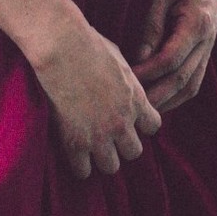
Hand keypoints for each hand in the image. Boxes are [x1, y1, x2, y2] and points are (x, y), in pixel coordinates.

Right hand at [30, 13, 161, 178]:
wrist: (63, 47)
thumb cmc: (88, 43)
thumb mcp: (118, 57)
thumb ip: (126, 78)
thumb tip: (125, 80)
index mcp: (136, 100)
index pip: (153, 126)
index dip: (141, 124)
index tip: (128, 118)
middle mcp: (122, 122)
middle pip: (134, 152)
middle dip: (122, 144)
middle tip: (108, 134)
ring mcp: (99, 135)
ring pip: (111, 166)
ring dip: (102, 157)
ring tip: (90, 146)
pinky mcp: (75, 142)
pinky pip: (83, 171)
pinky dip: (79, 165)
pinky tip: (73, 153)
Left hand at [132, 0, 216, 112]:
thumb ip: (152, 25)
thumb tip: (139, 58)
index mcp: (198, 23)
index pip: (171, 60)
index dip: (148, 75)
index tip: (127, 83)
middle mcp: (209, 38)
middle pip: (183, 79)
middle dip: (158, 98)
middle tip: (134, 110)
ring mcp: (210, 43)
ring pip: (193, 83)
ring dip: (170, 101)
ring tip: (146, 112)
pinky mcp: (206, 43)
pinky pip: (195, 75)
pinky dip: (179, 91)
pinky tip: (161, 96)